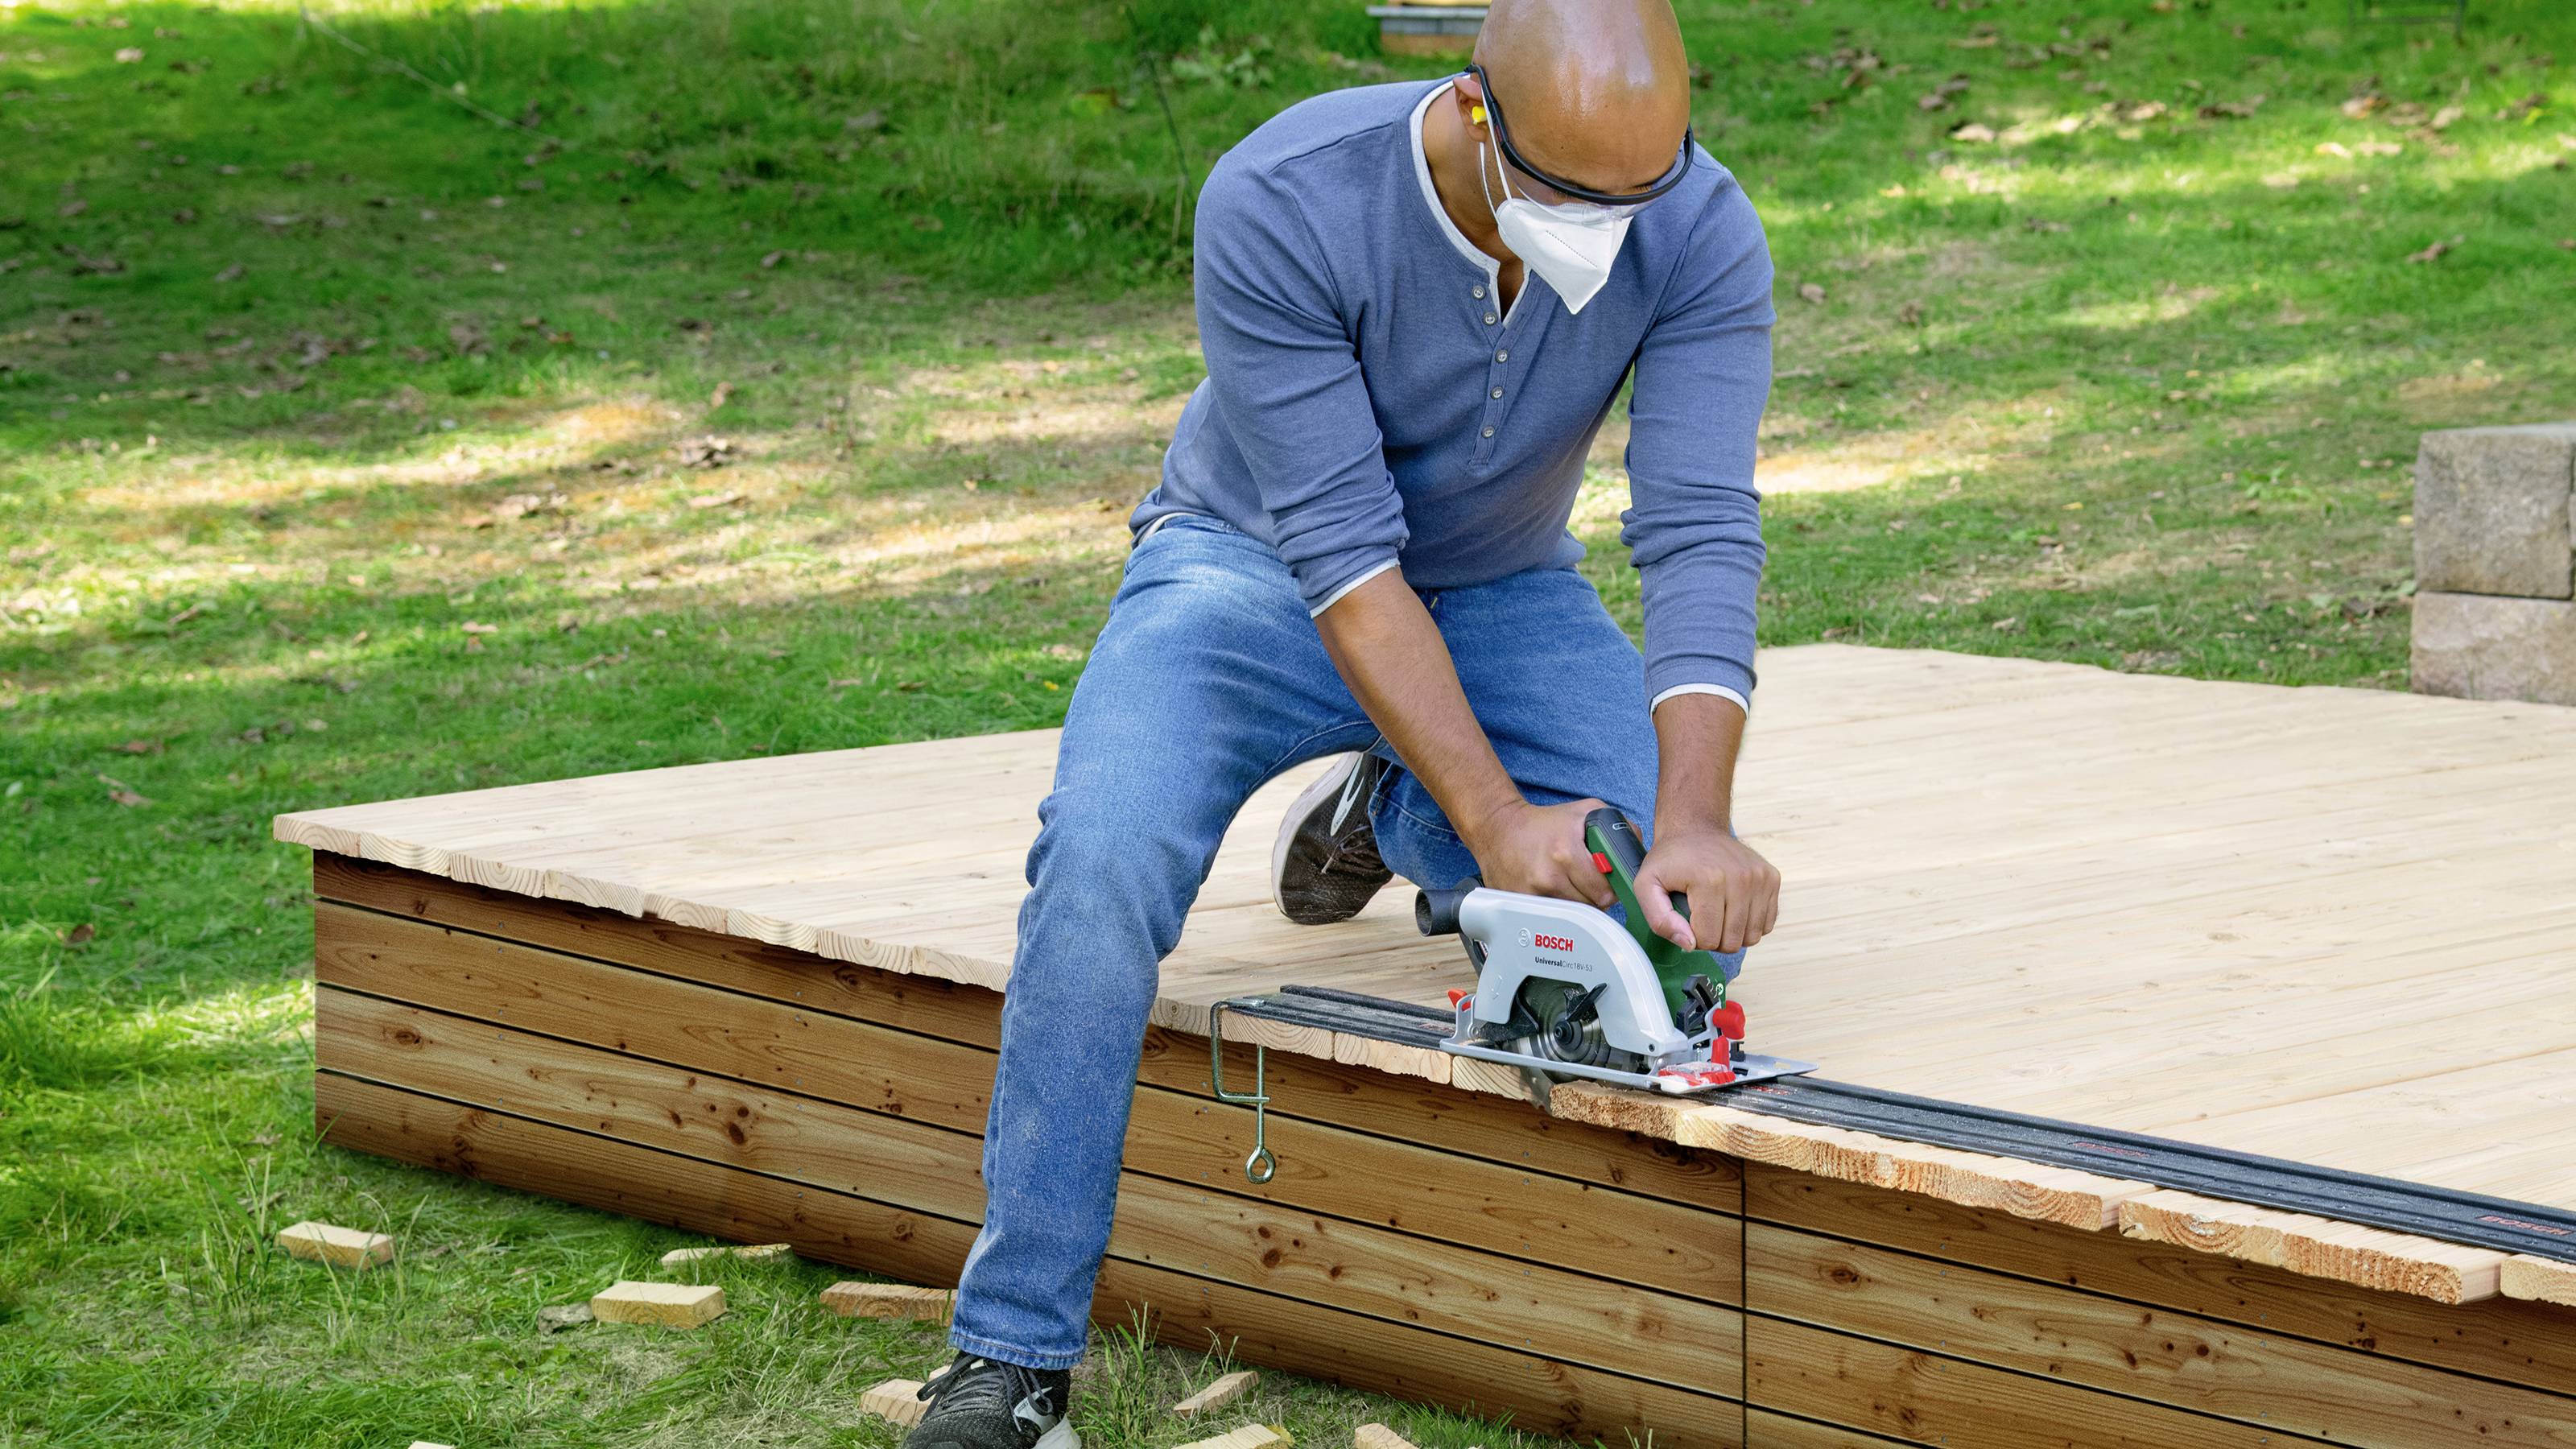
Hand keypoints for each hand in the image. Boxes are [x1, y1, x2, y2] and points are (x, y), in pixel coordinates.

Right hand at [1463, 798, 1618, 907]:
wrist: (1499, 829)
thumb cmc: (1544, 823)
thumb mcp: (1584, 811)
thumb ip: (1617, 825)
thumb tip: (1637, 847)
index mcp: (1566, 852)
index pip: (1605, 891)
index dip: (1611, 888)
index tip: (1608, 882)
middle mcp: (1549, 874)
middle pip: (1591, 906)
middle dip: (1596, 897)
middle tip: (1590, 884)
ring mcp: (1533, 892)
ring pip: (1574, 915)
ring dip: (1578, 905)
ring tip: (1572, 886)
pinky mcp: (1521, 902)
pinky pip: (1552, 916)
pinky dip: (1558, 908)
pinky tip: (1554, 891)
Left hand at [1633, 828, 1779, 954]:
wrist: (1695, 828)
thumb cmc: (1670, 859)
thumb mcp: (1646, 885)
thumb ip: (1659, 920)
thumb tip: (1689, 945)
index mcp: (1709, 880)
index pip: (1708, 939)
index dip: (1693, 937)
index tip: (1686, 919)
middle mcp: (1741, 878)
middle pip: (1733, 942)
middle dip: (1714, 939)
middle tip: (1701, 919)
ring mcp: (1760, 877)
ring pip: (1752, 937)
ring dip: (1733, 933)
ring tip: (1717, 914)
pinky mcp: (1772, 878)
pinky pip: (1767, 924)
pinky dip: (1749, 924)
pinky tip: (1733, 909)